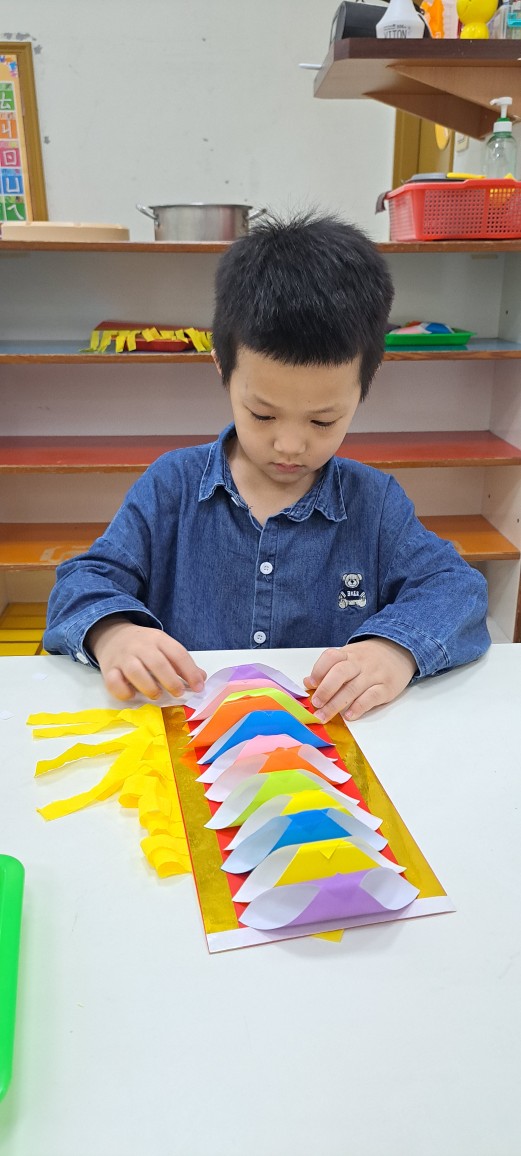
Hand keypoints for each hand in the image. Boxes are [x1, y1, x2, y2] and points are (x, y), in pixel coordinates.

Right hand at [86, 618, 205, 701]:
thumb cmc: (144, 646)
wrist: (112, 635)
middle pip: (157, 663)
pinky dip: (124, 692)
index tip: (198, 687)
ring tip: (157, 695)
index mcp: (158, 639)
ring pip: (135, 672)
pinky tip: (133, 694)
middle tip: (178, 693)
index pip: (177, 653)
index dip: (190, 672)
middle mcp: (140, 646)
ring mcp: (123, 658)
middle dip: (171, 681)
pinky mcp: (109, 669)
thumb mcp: (164, 647)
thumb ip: (181, 663)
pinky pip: (114, 682)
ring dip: (149, 687)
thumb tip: (201, 679)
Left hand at [303, 638, 416, 722]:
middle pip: (340, 673)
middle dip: (325, 690)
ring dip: (336, 704)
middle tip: (316, 704)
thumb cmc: (368, 658)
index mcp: (348, 653)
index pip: (331, 657)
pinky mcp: (387, 687)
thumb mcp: (348, 657)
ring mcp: (374, 674)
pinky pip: (372, 697)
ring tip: (324, 716)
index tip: (310, 683)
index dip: (318, 670)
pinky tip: (348, 716)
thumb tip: (307, 682)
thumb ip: (328, 669)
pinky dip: (359, 707)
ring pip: (353, 688)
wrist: (400, 650)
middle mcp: (360, 663)